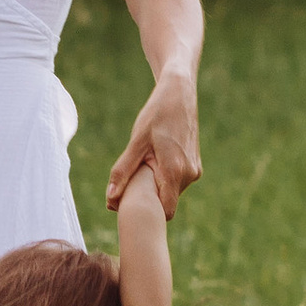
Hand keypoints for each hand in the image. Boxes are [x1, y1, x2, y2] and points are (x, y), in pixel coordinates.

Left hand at [107, 78, 199, 217]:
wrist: (179, 94)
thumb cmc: (156, 114)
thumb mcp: (136, 142)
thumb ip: (123, 171)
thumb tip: (110, 199)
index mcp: (175, 171)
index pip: (165, 211)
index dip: (149, 212)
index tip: (132, 204)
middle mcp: (189, 174)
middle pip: (166, 201)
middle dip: (149, 197)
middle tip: (132, 180)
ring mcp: (194, 170)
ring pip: (171, 191)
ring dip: (157, 185)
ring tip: (145, 165)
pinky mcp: (195, 165)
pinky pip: (177, 182)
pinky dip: (164, 178)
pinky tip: (155, 160)